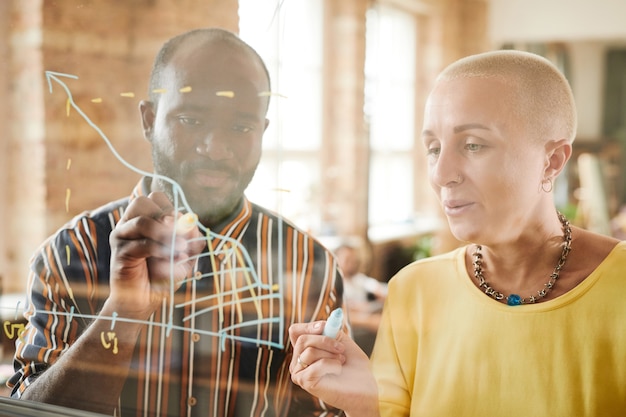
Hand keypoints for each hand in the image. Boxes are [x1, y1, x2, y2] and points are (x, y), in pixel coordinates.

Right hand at [108, 192, 205, 318]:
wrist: (144, 302)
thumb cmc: (163, 276)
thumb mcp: (184, 254)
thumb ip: (191, 238)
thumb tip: (192, 222)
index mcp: (142, 219)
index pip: (155, 197)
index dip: (172, 207)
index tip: (184, 226)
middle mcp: (128, 224)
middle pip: (142, 201)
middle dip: (165, 215)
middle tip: (179, 233)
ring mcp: (121, 237)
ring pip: (141, 221)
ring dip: (165, 233)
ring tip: (180, 248)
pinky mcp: (120, 254)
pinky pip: (142, 245)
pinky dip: (161, 250)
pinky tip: (173, 258)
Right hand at [289, 321, 379, 416]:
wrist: (362, 386)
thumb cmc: (352, 364)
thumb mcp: (341, 340)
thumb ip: (330, 329)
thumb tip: (333, 314)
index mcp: (304, 349)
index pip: (295, 331)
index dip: (308, 326)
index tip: (323, 327)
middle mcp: (297, 360)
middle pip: (302, 339)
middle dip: (325, 341)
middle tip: (341, 349)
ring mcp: (299, 371)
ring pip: (309, 351)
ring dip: (331, 354)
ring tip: (341, 362)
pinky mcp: (304, 381)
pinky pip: (316, 364)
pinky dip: (332, 365)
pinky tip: (337, 370)